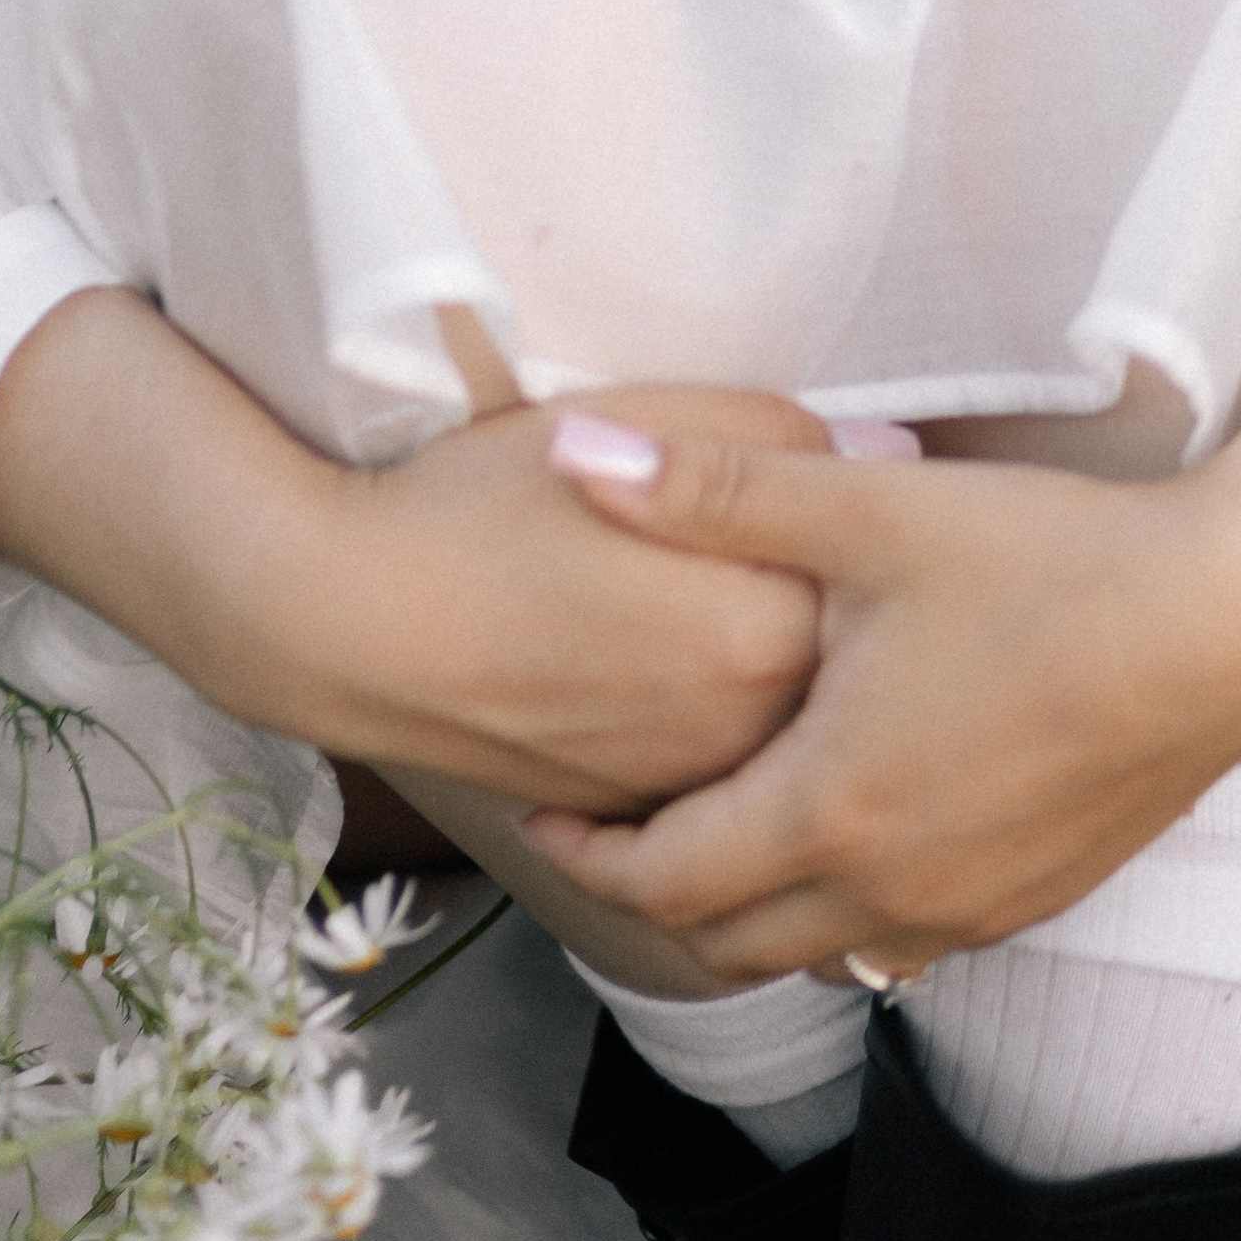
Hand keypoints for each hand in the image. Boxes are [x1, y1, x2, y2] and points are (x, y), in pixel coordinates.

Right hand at [287, 381, 842, 807]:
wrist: (351, 624)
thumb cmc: (484, 503)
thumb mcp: (633, 421)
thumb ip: (774, 435)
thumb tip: (889, 455)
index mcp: (773, 630)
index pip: (873, 580)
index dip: (849, 527)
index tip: (819, 495)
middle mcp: (754, 736)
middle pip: (842, 665)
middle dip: (823, 605)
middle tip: (759, 542)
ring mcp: (695, 792)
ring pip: (781, 725)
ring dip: (770, 671)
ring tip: (696, 598)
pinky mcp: (636, 818)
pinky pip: (712, 771)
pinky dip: (706, 724)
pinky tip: (650, 662)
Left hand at [519, 422, 1240, 978]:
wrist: (1233, 618)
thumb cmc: (1049, 561)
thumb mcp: (865, 512)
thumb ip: (710, 489)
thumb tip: (572, 458)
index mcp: (833, 808)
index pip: (665, 880)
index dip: (585, 852)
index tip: (542, 807)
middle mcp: (894, 889)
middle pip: (726, 940)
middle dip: (650, 890)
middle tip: (605, 818)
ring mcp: (972, 907)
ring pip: (814, 949)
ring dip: (744, 905)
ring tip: (707, 814)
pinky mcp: (1033, 895)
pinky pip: (897, 938)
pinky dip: (834, 904)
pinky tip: (834, 817)